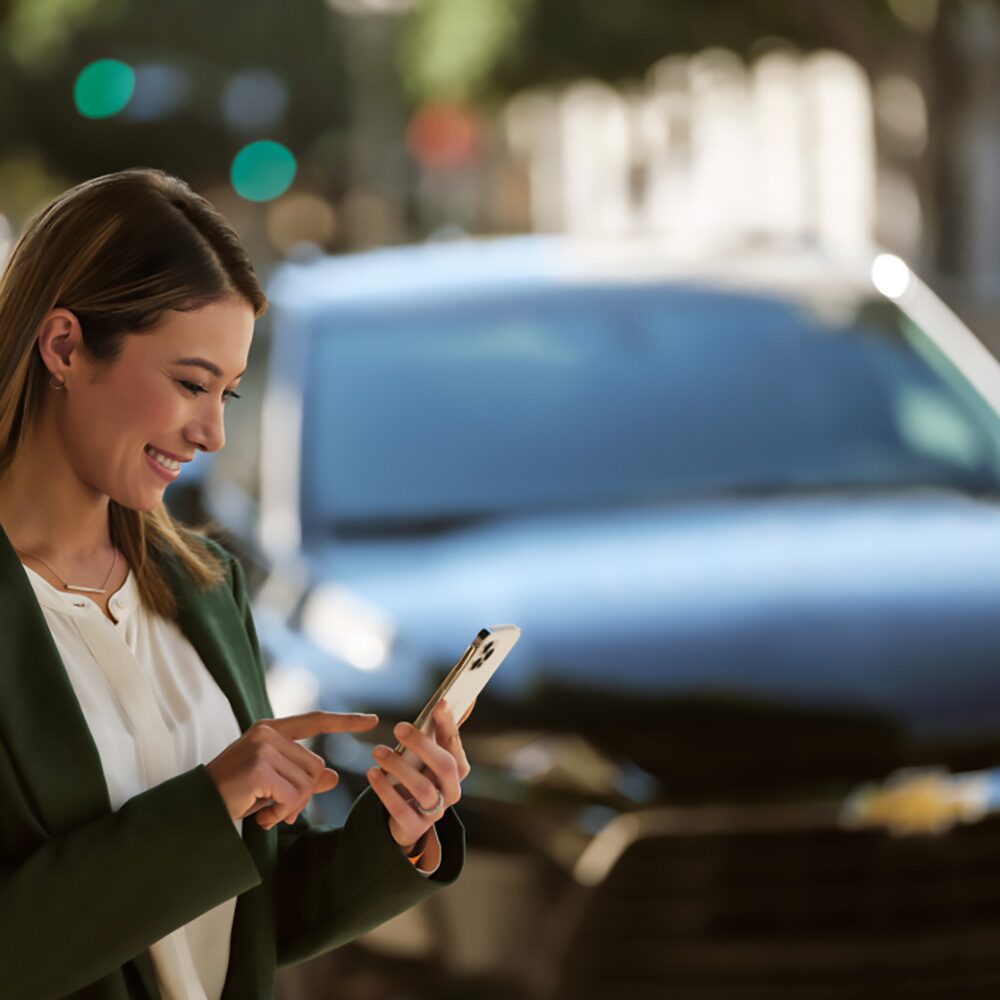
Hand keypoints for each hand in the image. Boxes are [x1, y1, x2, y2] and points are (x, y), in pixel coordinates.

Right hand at [206, 711, 378, 828]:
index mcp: (270, 730)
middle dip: (303, 795)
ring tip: (265, 812)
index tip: (374, 720)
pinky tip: (261, 816)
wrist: (195, 810)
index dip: (346, 721)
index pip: (315, 721)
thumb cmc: (231, 796)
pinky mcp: (260, 769)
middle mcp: (267, 733)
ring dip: (290, 807)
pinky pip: (293, 797)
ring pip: (307, 783)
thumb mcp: (271, 785)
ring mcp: (263, 749)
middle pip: (315, 766)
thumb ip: (301, 778)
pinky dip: (281, 813)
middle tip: (276, 811)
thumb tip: (332, 776)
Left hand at [367, 700, 471, 851]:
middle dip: (423, 744)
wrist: (406, 821)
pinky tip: (372, 773)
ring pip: (423, 788)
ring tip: (377, 750)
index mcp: (457, 769)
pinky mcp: (415, 827)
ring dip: (400, 767)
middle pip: (444, 766)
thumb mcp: (429, 755)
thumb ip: (443, 730)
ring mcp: (435, 811)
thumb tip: (468, 698)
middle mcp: (451, 790)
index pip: (455, 744)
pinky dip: (385, 790)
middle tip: (399, 726)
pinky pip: (401, 810)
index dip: (448, 724)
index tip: (438, 703)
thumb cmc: (419, 776)